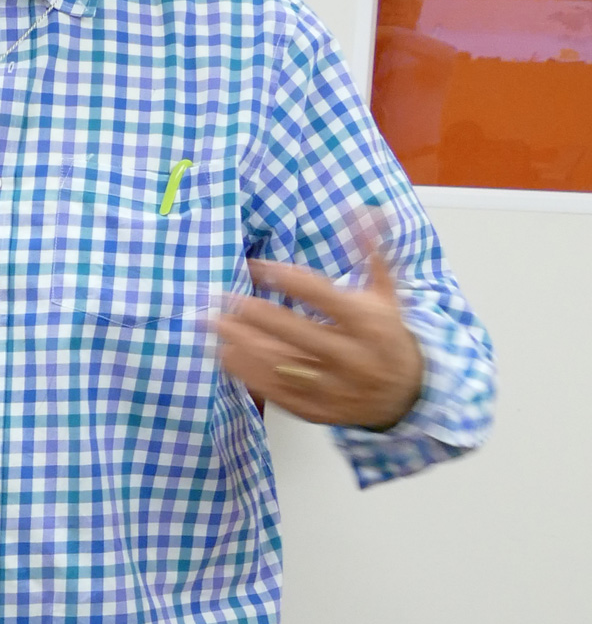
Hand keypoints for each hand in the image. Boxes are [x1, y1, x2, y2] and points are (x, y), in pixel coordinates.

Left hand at [209, 233, 423, 430]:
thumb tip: (367, 214)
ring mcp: (333, 387)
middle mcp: (351, 357)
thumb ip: (372, 258)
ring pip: (282, 364)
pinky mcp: (318, 409)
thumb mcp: (386, 298)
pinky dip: (249, 374)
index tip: (257, 267)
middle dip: (256, 314)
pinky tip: (227, 355)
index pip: (322, 297)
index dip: (288, 279)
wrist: (408, 396)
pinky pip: (278, 393)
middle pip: (296, 332)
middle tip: (223, 298)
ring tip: (216, 325)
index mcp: (368, 325)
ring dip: (244, 344)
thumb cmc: (387, 339)